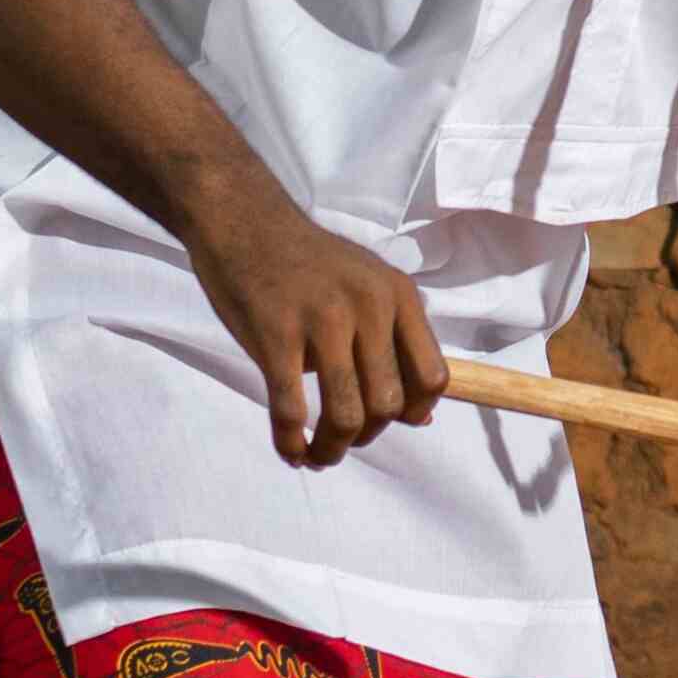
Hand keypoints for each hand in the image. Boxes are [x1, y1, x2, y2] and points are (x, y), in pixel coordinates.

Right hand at [187, 193, 448, 467]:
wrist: (245, 222)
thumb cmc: (309, 264)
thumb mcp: (368, 289)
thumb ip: (396, 345)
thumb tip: (421, 418)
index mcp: (399, 296)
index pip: (432, 377)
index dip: (413, 412)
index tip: (387, 422)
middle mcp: (370, 307)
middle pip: (388, 404)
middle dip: (368, 435)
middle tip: (345, 437)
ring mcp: (323, 320)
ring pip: (346, 414)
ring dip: (333, 448)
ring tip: (319, 455)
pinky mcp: (276, 335)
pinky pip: (291, 409)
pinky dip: (292, 442)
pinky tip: (290, 450)